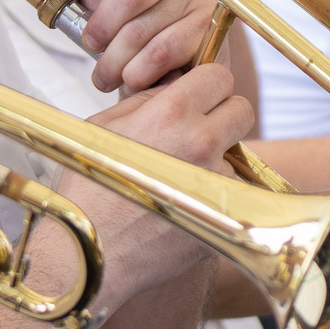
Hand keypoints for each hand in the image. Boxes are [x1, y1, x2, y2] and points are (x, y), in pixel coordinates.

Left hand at [25, 0, 220, 93]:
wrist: (162, 78)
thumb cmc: (125, 29)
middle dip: (103, 26)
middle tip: (93, 43)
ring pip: (143, 28)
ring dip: (116, 58)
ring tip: (108, 69)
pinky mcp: (208, 26)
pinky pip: (162, 50)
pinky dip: (136, 72)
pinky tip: (131, 77)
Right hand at [58, 62, 254, 292]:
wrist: (88, 252)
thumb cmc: (88, 189)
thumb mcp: (104, 127)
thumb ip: (147, 99)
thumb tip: (176, 86)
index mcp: (172, 113)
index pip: (219, 76)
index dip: (207, 85)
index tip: (197, 97)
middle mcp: (201, 143)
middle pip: (242, 111)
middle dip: (223, 115)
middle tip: (197, 131)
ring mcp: (217, 183)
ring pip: (235, 156)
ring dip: (216, 161)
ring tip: (179, 178)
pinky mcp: (226, 219)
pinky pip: (231, 195)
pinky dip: (214, 197)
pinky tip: (182, 206)